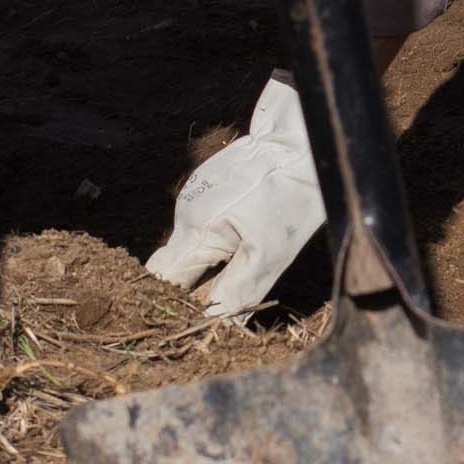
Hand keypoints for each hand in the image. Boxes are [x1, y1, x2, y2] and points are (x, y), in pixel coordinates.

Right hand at [145, 77, 324, 316]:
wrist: (300, 141)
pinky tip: (244, 229)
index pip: (163, 279)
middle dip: (191, 284)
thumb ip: (237, 291)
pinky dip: (216, 236)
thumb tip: (213, 322)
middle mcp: (185, 212)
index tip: (192, 316)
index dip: (174, 302)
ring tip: (241, 257)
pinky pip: (201, 221)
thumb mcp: (270, 254)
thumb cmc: (290, 197)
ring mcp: (194, 195)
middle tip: (221, 294)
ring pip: (189, 242)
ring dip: (208, 259)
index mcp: (195, 230)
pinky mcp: (206, 185)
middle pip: (173, 263)